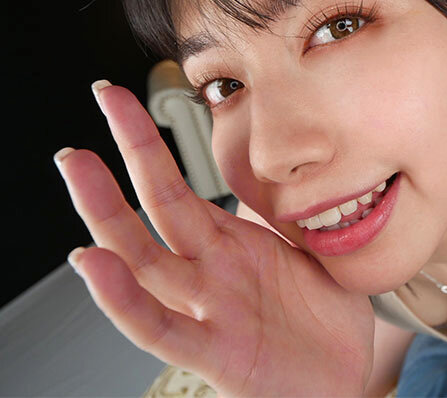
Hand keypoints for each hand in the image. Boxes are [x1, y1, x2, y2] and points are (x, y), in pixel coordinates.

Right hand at [55, 81, 374, 396]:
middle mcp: (207, 272)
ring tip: (76, 166)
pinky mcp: (216, 354)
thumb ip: (272, 212)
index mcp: (226, 244)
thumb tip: (269, 162)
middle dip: (115, 165)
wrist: (347, 371)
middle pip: (149, 213)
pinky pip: (160, 327)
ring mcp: (207, 310)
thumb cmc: (321, 312)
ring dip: (105, 214)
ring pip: (144, 260)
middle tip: (91, 111)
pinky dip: (122, 299)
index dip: (143, 144)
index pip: (172, 186)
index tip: (118, 99)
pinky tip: (93, 264)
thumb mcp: (298, 247)